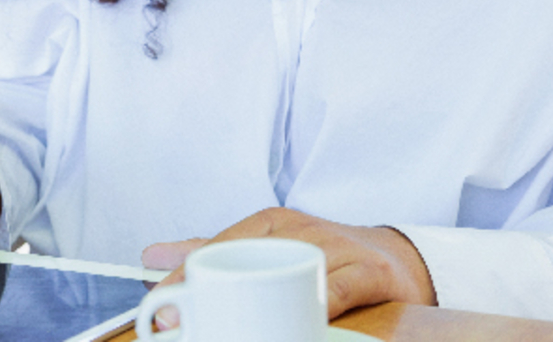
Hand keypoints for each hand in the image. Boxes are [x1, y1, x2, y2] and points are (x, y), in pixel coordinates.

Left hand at [140, 207, 435, 321]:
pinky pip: (338, 289)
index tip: (157, 298)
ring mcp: (337, 249)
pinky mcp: (369, 271)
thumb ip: (213, 251)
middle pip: (248, 255)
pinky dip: (317, 305)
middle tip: (175, 320)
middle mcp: (302, 230)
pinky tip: (299, 322)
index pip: (221, 243)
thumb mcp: (268, 246)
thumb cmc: (326, 255)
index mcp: (273, 223)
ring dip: (259, 303)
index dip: (187, 271)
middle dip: (210, 287)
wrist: (400, 259)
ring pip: (291, 271)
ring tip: (226, 329)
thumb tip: (152, 257)